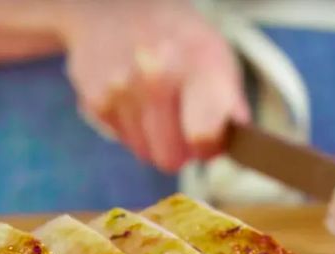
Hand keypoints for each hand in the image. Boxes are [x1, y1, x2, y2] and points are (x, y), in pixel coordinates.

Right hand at [58, 0, 248, 172]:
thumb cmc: (179, 40)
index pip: (203, 135)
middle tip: (183, 126)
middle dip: (180, 151)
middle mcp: (157, 75)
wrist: (117, 6)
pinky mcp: (96, 100)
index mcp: (199, 64)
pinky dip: (132, 127)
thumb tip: (238, 144)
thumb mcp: (217, 58)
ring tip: (157, 105)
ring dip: (155, 139)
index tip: (209, 141)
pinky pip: (123, 141)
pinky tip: (135, 98)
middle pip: (170, 158)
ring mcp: (122, 88)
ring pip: (146, 154)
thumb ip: (231, 106)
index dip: (208, 149)